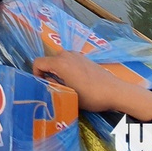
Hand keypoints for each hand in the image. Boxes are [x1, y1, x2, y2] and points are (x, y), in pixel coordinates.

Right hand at [32, 51, 151, 119]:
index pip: (38, 62)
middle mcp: (66, 55)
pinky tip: (77, 81)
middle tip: (54, 87)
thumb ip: (53, 86)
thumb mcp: (69, 95)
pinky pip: (69, 61)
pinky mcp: (84, 57)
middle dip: (48, 73)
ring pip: (59, 61)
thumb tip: (46, 82)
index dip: (36, 74)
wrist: (115, 91)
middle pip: (48, 61)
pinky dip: (67, 69)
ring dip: (58, 71)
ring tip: (66, 85)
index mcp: (60, 63)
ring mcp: (76, 55)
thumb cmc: (91, 96)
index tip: (43, 85)